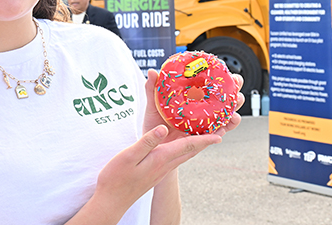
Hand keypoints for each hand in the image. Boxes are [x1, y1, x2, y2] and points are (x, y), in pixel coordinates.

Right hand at [85, 70, 244, 221]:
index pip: (187, 146)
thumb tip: (164, 129)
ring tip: (204, 136)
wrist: (111, 201)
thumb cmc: (116, 179)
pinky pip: (175, 158)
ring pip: (184, 156)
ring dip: (196, 145)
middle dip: (205, 141)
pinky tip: (180, 146)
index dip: (204, 139)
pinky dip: (183, 150)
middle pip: (190, 151)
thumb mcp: (129, 156)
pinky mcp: (154, 173)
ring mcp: (160, 171)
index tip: (220, 135)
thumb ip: (147, 142)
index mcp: (160, 159)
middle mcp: (164, 166)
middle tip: (219, 132)